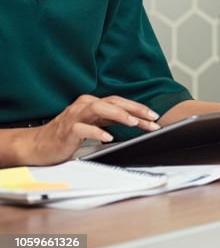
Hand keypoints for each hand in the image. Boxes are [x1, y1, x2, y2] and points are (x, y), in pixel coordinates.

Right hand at [24, 94, 159, 165]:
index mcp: (93, 104)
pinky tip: (109, 137)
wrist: (37, 145)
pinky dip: (97, 132)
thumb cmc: (66, 135)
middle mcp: (85, 106)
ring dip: (119, 115)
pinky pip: (84, 128)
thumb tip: (137, 122)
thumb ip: (111, 121)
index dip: (139, 108)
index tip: (155, 117)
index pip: (120, 102)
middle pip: (114, 102)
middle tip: (152, 118)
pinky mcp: (67, 130)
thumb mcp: (93, 125)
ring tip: (134, 123)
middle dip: (136, 109)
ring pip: (100, 109)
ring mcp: (75, 116)